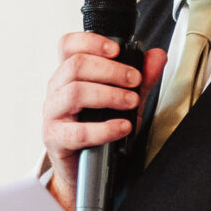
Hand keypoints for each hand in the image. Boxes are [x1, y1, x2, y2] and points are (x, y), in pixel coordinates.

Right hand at [41, 31, 168, 205]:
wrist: (85, 169)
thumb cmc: (99, 129)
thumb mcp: (125, 101)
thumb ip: (141, 80)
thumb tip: (157, 57)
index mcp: (69, 75)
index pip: (68, 46)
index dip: (90, 41)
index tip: (117, 50)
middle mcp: (56, 90)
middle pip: (75, 65)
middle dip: (111, 70)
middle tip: (134, 80)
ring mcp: (53, 114)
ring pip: (74, 92)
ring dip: (108, 94)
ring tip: (131, 102)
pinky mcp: (55, 138)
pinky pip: (78, 131)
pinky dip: (104, 128)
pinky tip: (123, 127)